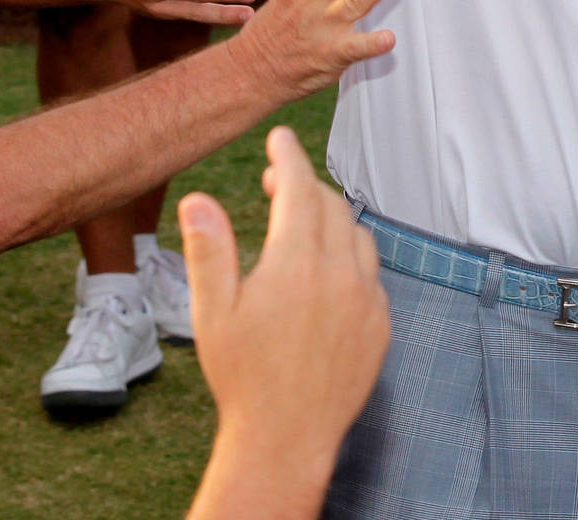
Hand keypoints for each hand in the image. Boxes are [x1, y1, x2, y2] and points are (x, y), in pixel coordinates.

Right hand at [180, 126, 389, 490]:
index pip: (299, 188)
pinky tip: (327, 271)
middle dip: (304, 185)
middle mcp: (340, 275)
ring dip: (331, 218)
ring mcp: (367, 300)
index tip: (280, 138)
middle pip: (330, 205)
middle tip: (276, 184)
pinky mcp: (380, 324)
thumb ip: (209, 250)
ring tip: (302, 223)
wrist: (287, 439)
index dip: (288, 157)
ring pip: (356, 235)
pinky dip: (350, 256)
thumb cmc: (243, 377)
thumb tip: (198, 199)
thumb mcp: (212, 312)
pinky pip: (370, 272)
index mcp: (297, 264)